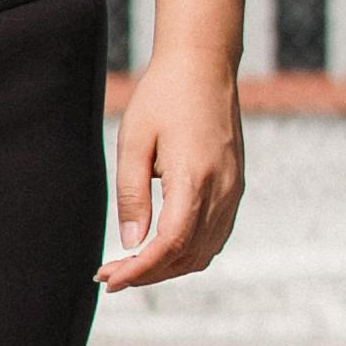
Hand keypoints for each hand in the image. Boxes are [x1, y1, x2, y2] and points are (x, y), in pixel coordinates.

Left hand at [100, 47, 243, 291]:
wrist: (204, 66)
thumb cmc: (163, 97)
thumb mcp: (134, 142)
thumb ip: (132, 195)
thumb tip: (131, 244)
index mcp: (195, 179)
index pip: (170, 245)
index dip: (140, 270)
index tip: (110, 280)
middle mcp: (222, 191)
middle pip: (187, 256)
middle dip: (148, 274)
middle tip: (110, 275)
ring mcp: (233, 190)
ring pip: (205, 251)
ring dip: (169, 267)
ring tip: (131, 266)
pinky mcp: (235, 186)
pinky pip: (216, 235)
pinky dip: (189, 252)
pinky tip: (161, 248)